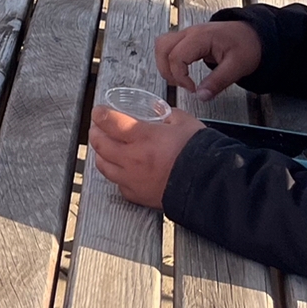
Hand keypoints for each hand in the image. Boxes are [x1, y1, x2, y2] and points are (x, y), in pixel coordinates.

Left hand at [88, 104, 202, 208]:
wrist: (210, 185)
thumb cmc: (199, 152)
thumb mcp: (184, 122)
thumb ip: (167, 114)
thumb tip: (159, 111)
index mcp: (142, 137)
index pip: (109, 122)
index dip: (100, 114)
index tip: (98, 111)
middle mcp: (132, 159)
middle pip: (100, 144)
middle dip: (95, 132)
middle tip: (97, 127)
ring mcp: (133, 179)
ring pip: (103, 166)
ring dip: (101, 154)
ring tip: (104, 148)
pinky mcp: (138, 196)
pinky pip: (118, 185)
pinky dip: (116, 175)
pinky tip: (121, 169)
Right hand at [154, 20, 262, 100]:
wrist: (254, 35)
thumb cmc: (247, 46)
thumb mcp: (237, 67)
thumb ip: (217, 82)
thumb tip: (201, 96)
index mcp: (201, 37)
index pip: (176, 56)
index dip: (180, 77)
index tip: (193, 89)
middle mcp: (191, 32)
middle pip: (162, 47)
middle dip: (167, 70)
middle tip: (183, 85)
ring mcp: (189, 34)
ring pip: (162, 45)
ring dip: (165, 65)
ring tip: (181, 80)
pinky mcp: (189, 39)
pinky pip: (170, 47)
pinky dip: (170, 61)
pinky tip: (182, 72)